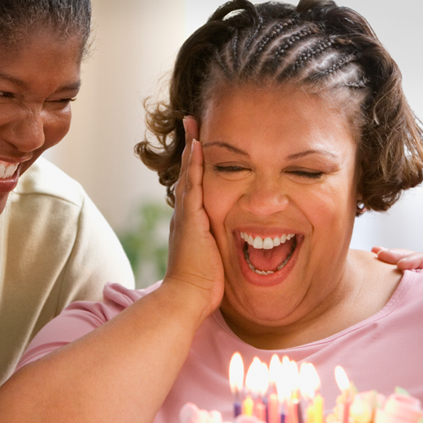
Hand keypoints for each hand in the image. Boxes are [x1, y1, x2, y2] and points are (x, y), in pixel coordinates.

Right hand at [163, 116, 224, 317]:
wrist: (186, 298)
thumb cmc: (202, 287)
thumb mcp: (214, 260)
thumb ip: (220, 248)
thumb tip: (238, 247)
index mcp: (190, 224)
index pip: (194, 187)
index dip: (196, 166)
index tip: (200, 145)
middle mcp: (184, 216)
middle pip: (188, 174)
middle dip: (191, 148)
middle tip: (192, 123)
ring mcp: (185, 216)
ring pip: (189, 174)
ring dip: (191, 148)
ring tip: (193, 124)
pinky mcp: (190, 218)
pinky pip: (193, 184)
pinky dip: (194, 164)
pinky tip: (197, 145)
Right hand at [371, 247, 422, 329]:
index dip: (419, 260)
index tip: (401, 265)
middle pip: (421, 260)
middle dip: (400, 255)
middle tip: (377, 252)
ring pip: (416, 271)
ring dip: (397, 262)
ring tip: (376, 255)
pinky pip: (416, 286)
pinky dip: (400, 280)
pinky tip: (383, 277)